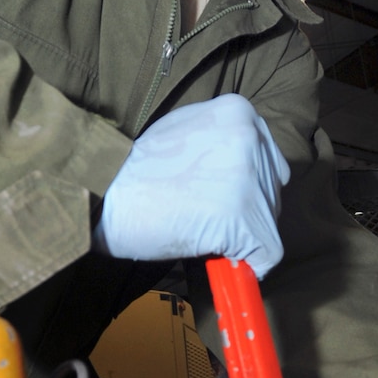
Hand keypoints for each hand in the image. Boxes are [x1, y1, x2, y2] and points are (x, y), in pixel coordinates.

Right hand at [94, 95, 289, 277]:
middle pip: (273, 192)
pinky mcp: (245, 217)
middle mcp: (251, 138)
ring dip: (241, 237)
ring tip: (200, 229)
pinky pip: (266, 254)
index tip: (222, 200)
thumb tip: (243, 178)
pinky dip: (248, 265)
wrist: (104, 190)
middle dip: (247, 212)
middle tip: (207, 218)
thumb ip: (221, 146)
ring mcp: (250, 178)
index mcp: (239, 112)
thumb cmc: (136, 169)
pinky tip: (217, 255)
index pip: (268, 160)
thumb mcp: (187, 132)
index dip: (248, 189)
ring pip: (270, 223)